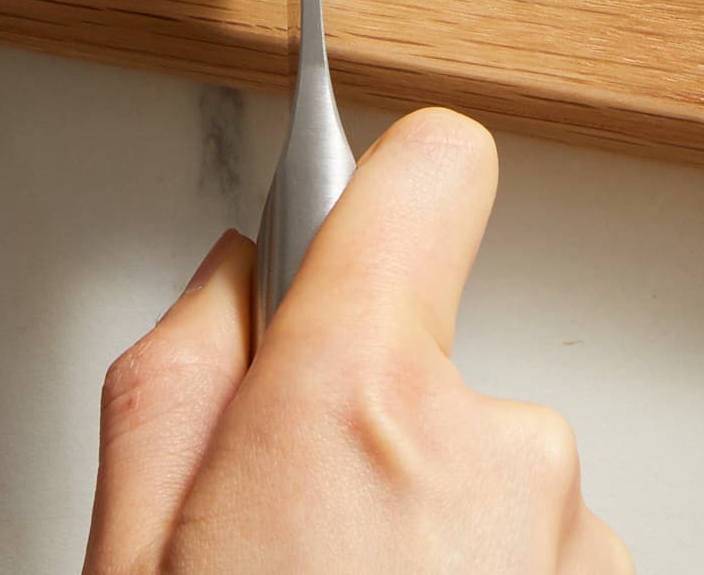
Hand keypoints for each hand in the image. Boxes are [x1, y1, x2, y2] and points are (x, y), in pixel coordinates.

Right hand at [84, 109, 632, 573]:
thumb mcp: (132, 552)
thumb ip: (176, 379)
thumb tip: (236, 283)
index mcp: (360, 402)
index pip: (432, 167)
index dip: (384, 187)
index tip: (357, 219)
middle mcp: (494, 450)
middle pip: (430, 356)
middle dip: (366, 425)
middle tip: (291, 537)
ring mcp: (570, 536)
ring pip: (482, 468)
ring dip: (427, 526)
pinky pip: (535, 548)